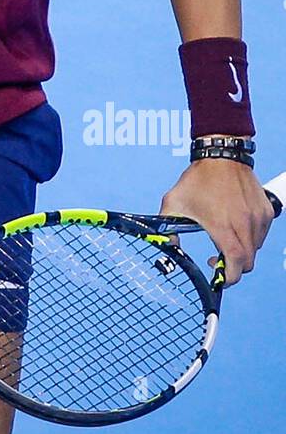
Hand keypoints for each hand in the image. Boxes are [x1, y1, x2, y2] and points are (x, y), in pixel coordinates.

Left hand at [159, 157, 275, 286]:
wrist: (221, 154)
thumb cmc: (198, 178)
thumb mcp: (173, 203)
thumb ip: (167, 228)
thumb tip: (166, 248)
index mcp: (222, 224)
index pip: (234, 262)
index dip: (228, 277)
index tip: (219, 278)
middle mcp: (244, 222)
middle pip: (247, 261)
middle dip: (233, 267)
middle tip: (217, 260)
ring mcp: (258, 217)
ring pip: (256, 248)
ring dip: (242, 252)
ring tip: (225, 239)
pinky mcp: (266, 211)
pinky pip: (261, 234)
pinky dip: (252, 237)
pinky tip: (236, 226)